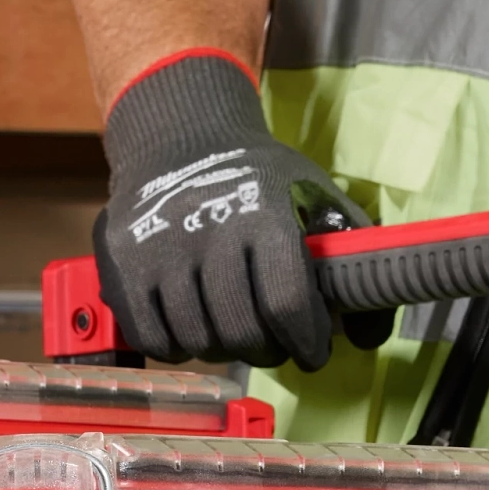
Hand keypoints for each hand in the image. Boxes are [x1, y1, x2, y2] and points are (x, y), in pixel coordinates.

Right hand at [89, 50, 359, 369]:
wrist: (180, 139)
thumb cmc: (259, 178)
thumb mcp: (316, 199)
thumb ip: (350, 261)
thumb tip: (367, 334)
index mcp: (263, 215)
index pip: (287, 307)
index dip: (307, 342)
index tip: (312, 350)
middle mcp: (207, 232)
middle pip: (243, 334)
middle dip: (269, 350)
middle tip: (274, 342)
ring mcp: (157, 250)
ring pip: (198, 341)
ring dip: (224, 349)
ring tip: (234, 330)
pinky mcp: (121, 265)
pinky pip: (152, 339)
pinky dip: (177, 346)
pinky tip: (193, 325)